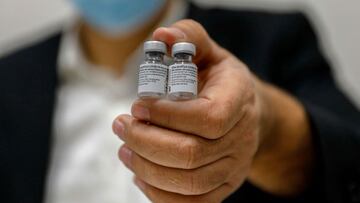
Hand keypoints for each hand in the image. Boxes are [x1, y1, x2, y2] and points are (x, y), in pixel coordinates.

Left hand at [113, 20, 312, 201]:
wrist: (247, 113)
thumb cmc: (221, 82)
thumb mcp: (209, 53)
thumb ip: (189, 38)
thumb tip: (161, 35)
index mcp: (239, 100)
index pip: (208, 118)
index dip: (168, 116)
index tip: (138, 106)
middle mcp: (241, 138)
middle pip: (191, 155)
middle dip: (146, 142)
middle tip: (122, 126)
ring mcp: (234, 168)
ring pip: (188, 183)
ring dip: (147, 168)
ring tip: (124, 150)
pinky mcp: (223, 187)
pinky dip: (159, 194)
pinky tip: (141, 175)